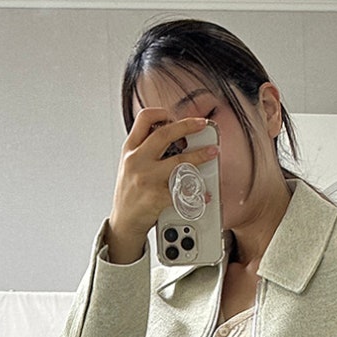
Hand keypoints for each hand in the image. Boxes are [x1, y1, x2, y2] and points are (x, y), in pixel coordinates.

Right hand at [107, 109, 219, 263]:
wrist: (123, 223)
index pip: (144, 119)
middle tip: (202, 124)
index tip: (176, 116)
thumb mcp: (129, 165)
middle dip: (187, 126)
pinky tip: (204, 194)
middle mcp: (136, 160)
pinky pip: (183, 191)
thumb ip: (144, 149)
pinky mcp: (156, 197)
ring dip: (200, 155)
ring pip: (179, 161)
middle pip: (164, 133)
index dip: (162, 113)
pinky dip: (197, 193)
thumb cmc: (130, 195)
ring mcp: (146, 178)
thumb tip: (170, 135)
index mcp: (130, 150)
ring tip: (212, 152)